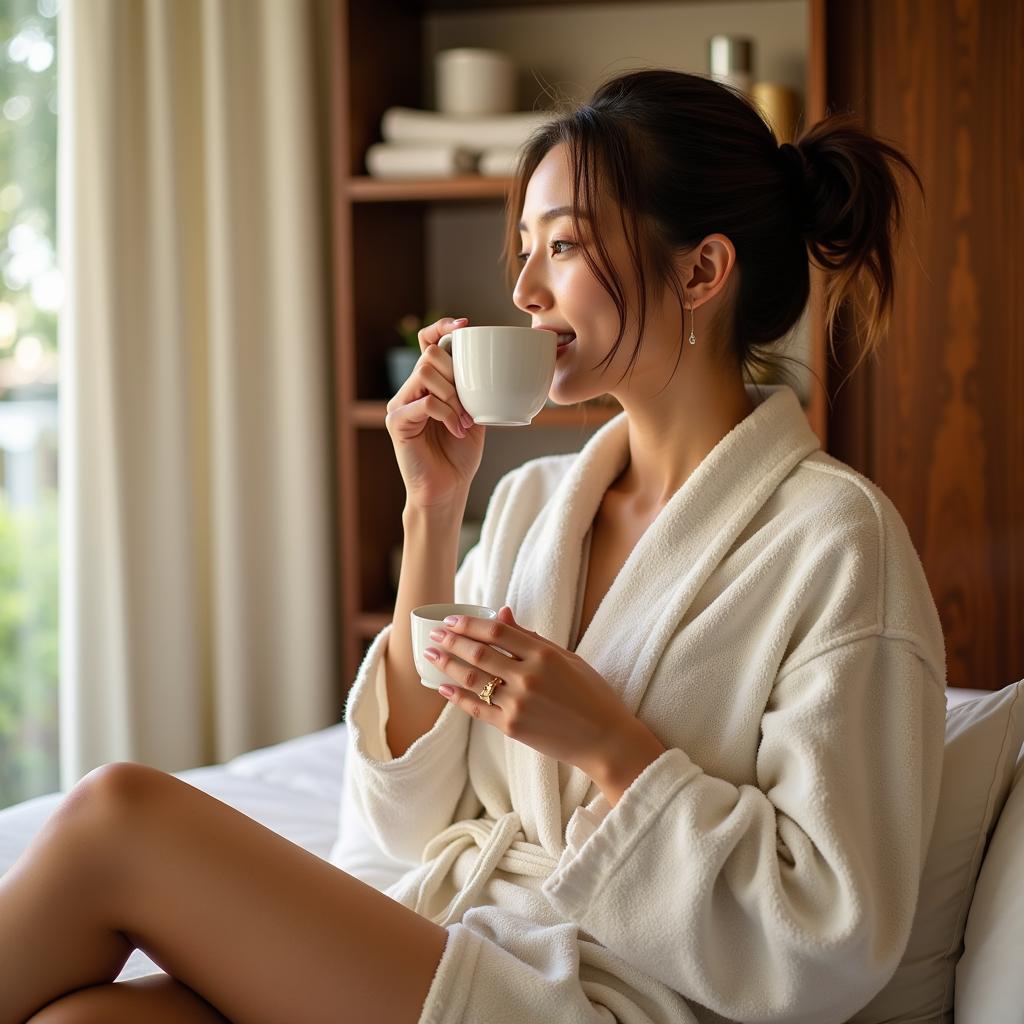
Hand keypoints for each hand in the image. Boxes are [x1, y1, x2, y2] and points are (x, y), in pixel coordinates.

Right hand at [385, 314, 485, 509]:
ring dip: (452, 394)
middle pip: (430, 354)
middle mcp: (411, 389)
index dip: (443, 327)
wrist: (447, 490)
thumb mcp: (475, 415)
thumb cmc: (459, 456)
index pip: (428, 341)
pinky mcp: (397, 422)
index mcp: (429, 384)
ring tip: (464, 419)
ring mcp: (401, 404)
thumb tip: (497, 365)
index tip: (466, 325)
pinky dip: (445, 413)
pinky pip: (424, 401)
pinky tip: (457, 429)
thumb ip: (476, 389)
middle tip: (470, 404)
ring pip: (425, 372)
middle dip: (456, 374)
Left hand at [422, 606, 642, 779]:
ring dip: (447, 665)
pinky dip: (456, 697)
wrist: (605, 740)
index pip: (496, 633)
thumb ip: (532, 638)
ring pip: (472, 680)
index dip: (469, 624)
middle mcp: (528, 678)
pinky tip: (443, 687)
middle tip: (434, 635)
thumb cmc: (592, 695)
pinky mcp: (512, 728)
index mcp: (544, 655)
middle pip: (479, 653)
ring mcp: (518, 704)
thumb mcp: (568, 658)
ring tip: (430, 655)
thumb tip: (502, 615)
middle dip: (451, 642)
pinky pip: (476, 709)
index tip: (452, 621)